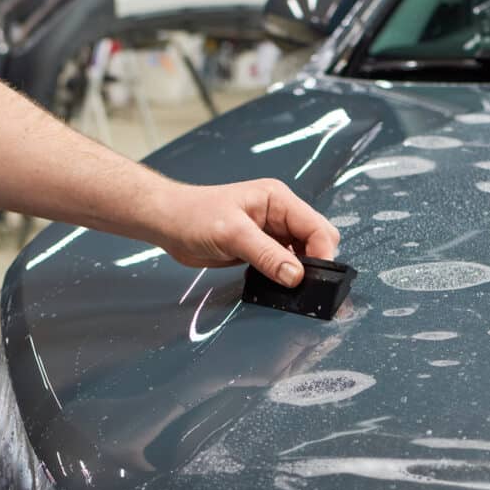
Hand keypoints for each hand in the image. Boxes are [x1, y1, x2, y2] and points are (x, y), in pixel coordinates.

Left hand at [159, 178, 339, 286]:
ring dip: (301, 272)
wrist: (168, 223)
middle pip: (316, 240)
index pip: (317, 227)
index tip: (317, 279)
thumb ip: (267, 254)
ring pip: (303, 254)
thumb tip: (296, 276)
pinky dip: (285, 276)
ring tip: (291, 289)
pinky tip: (277, 286)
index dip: (322, 253)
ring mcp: (272, 232)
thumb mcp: (232, 234)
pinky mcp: (262, 248)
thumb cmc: (193, 216)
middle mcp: (280, 214)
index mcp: (278, 199)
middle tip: (304, 286)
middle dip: (315, 263)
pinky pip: (284, 263)